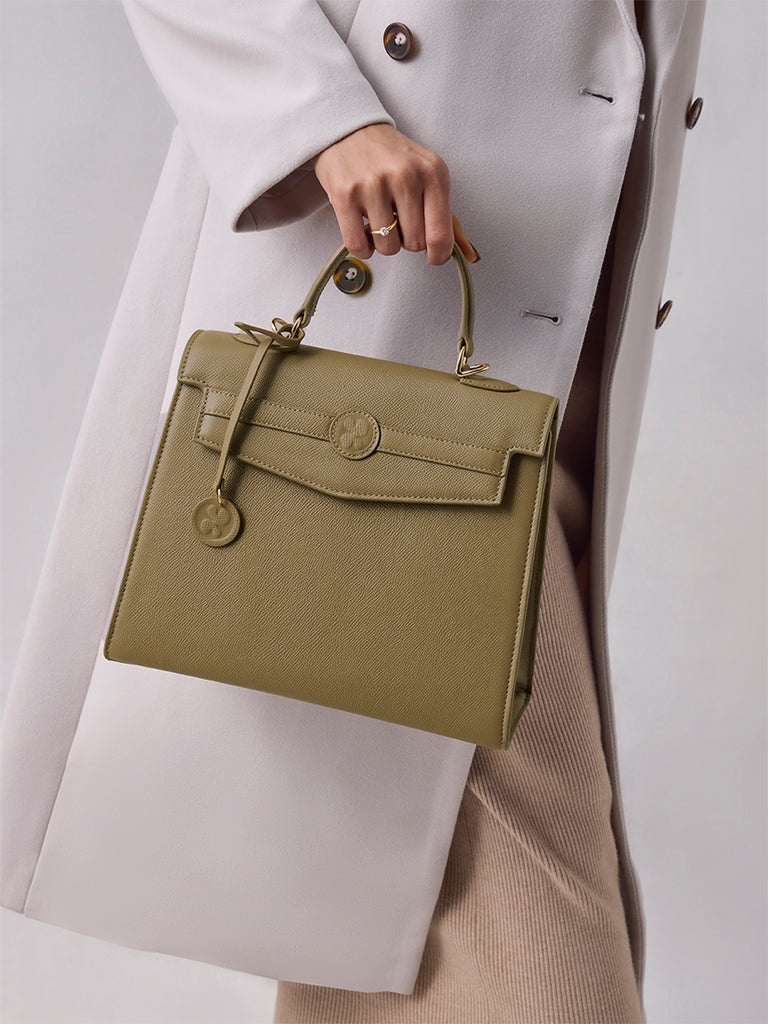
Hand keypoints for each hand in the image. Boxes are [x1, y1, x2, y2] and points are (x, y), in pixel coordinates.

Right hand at [311, 124, 478, 265]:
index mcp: (432, 172)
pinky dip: (363, 247)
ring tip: (380, 219)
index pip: (440, 234)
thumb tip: (469, 255)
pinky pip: (359, 245)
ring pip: (387, 247)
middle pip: (414, 244)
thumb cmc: (391, 159)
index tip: (433, 255)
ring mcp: (373, 185)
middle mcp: (405, 176)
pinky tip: (364, 229)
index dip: (438, 254)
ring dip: (383, 243)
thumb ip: (448, 217)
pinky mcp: (345, 195)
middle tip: (398, 219)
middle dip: (407, 240)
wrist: (350, 131)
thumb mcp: (428, 177)